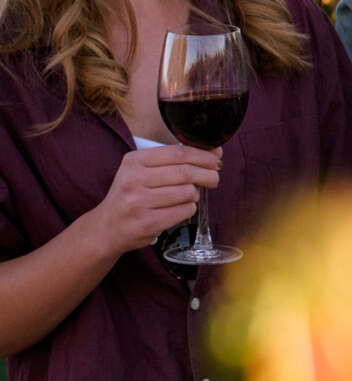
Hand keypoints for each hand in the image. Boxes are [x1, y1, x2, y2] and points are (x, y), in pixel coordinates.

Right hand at [94, 144, 219, 253]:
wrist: (105, 228)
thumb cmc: (130, 195)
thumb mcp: (141, 171)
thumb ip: (173, 160)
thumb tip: (214, 152)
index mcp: (134, 161)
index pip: (178, 152)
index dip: (203, 155)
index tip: (216, 158)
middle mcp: (134, 180)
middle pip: (186, 172)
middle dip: (208, 174)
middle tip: (215, 177)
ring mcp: (139, 203)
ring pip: (188, 192)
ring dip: (196, 193)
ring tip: (190, 195)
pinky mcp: (147, 223)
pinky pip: (184, 210)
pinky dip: (189, 208)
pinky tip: (180, 208)